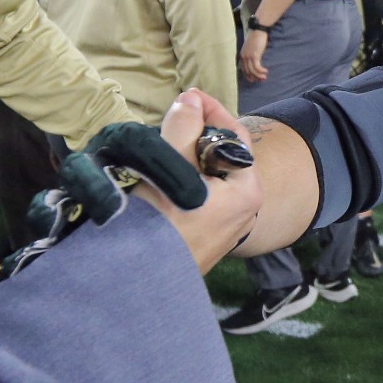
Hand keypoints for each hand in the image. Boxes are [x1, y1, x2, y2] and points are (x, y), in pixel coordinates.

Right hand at [137, 91, 261, 272]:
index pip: (234, 135)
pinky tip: (156, 179)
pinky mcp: (202, 238)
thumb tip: (191, 100)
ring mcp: (223, 227)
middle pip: (219, 155)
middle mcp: (242, 209)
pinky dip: (179, 180)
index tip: (186, 95)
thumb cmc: (158, 228)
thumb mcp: (170, 169)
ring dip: (182, 157)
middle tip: (168, 122)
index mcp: (246, 190)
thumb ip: (183, 130)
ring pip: (205, 175)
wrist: (136, 287)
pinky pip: (195, 196)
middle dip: (193, 135)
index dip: (210, 109)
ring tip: (158, 148)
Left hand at [239, 28, 269, 82]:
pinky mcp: (255, 56)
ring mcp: (248, 57)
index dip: (248, 76)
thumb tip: (254, 62)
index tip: (253, 79)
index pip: (243, 69)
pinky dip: (261, 71)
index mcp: (242, 55)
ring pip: (253, 71)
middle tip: (261, 79)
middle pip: (248, 71)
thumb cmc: (256, 38)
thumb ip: (250, 54)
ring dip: (259, 75)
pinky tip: (266, 71)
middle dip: (254, 77)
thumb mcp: (251, 48)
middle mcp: (244, 57)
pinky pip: (257, 67)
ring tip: (264, 77)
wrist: (258, 31)